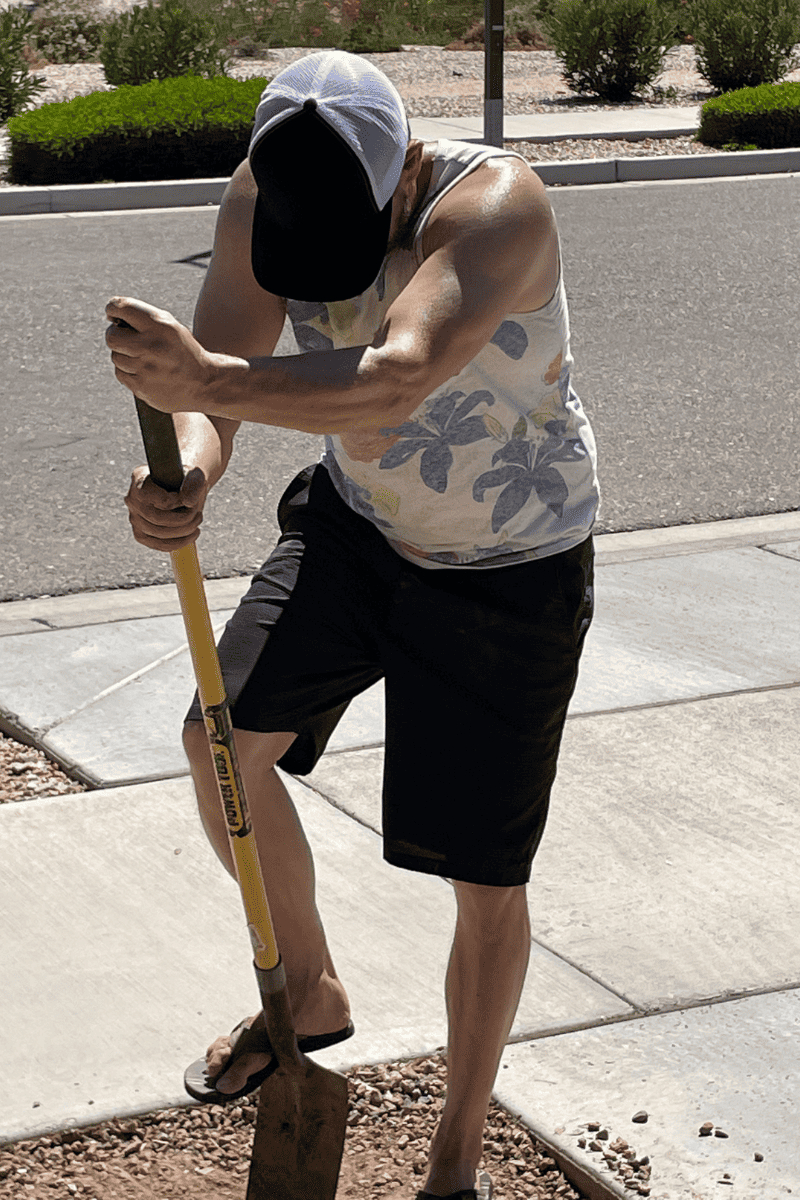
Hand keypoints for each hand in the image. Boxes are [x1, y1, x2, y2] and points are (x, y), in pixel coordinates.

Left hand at [106, 297, 216, 412]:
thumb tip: (111, 313)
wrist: (205, 384)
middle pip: (111, 336)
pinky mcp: (141, 388)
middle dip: (115, 334)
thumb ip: (143, 316)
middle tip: (126, 337)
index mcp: (160, 325)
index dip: (112, 308)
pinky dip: (128, 371)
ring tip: (143, 357)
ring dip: (124, 354)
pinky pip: (120, 374)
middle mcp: (151, 346)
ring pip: (115, 356)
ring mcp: (145, 369)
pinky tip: (144, 370)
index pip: (121, 307)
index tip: (113, 313)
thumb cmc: (184, 351)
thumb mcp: (171, 326)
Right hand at [125, 463, 208, 551]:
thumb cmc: (188, 479)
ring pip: (157, 534)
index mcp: (140, 478)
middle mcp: (132, 499)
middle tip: (199, 515)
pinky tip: (193, 534)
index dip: (173, 501)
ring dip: (184, 531)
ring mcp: (134, 518)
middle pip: (155, 518)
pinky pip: (158, 545)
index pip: (149, 496)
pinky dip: (179, 543)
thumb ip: (193, 485)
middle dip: (183, 519)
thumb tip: (189, 502)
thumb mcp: (194, 475)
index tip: (189, 499)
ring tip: (198, 521)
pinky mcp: (141, 534)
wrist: (184, 488)